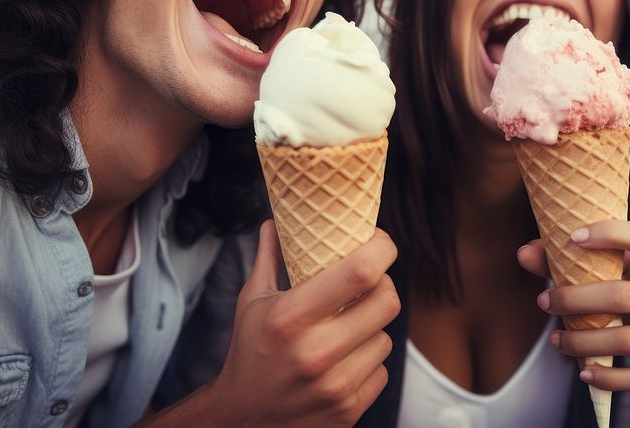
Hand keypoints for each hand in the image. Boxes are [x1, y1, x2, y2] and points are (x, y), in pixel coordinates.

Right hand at [208, 220, 400, 425]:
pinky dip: (367, 362)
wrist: (243, 420)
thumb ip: (270, 258)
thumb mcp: (252, 302)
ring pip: (386, 338)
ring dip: (372, 329)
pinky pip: (382, 371)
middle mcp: (315, 352)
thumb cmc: (250, 352)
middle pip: (387, 302)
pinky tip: (343, 361)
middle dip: (383, 286)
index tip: (378, 241)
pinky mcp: (348, 410)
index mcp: (290, 317)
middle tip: (369, 284)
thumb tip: (276, 221)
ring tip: (346, 329)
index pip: (361, 272)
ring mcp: (335, 386)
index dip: (382, 249)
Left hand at [517, 220, 629, 393]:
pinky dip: (608, 378)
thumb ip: (577, 264)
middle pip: (624, 295)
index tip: (572, 237)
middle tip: (544, 301)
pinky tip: (585, 373)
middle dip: (575, 299)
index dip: (612, 233)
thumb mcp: (625, 280)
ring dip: (582, 343)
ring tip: (556, 342)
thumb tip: (524, 253)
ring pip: (628, 342)